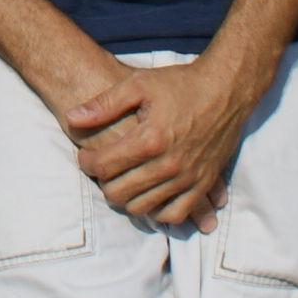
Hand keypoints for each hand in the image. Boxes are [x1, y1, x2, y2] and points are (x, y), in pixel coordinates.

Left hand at [64, 54, 263, 229]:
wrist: (224, 90)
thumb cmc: (179, 84)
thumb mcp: (138, 84)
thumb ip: (103, 105)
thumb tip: (72, 118)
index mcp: (149, 140)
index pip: (103, 166)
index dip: (86, 163)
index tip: (85, 156)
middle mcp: (168, 165)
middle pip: (119, 193)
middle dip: (103, 183)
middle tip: (103, 169)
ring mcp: (187, 178)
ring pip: (143, 208)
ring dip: (127, 198)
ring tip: (123, 180)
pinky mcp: (203, 184)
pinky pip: (175, 214)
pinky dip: (158, 211)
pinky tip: (149, 196)